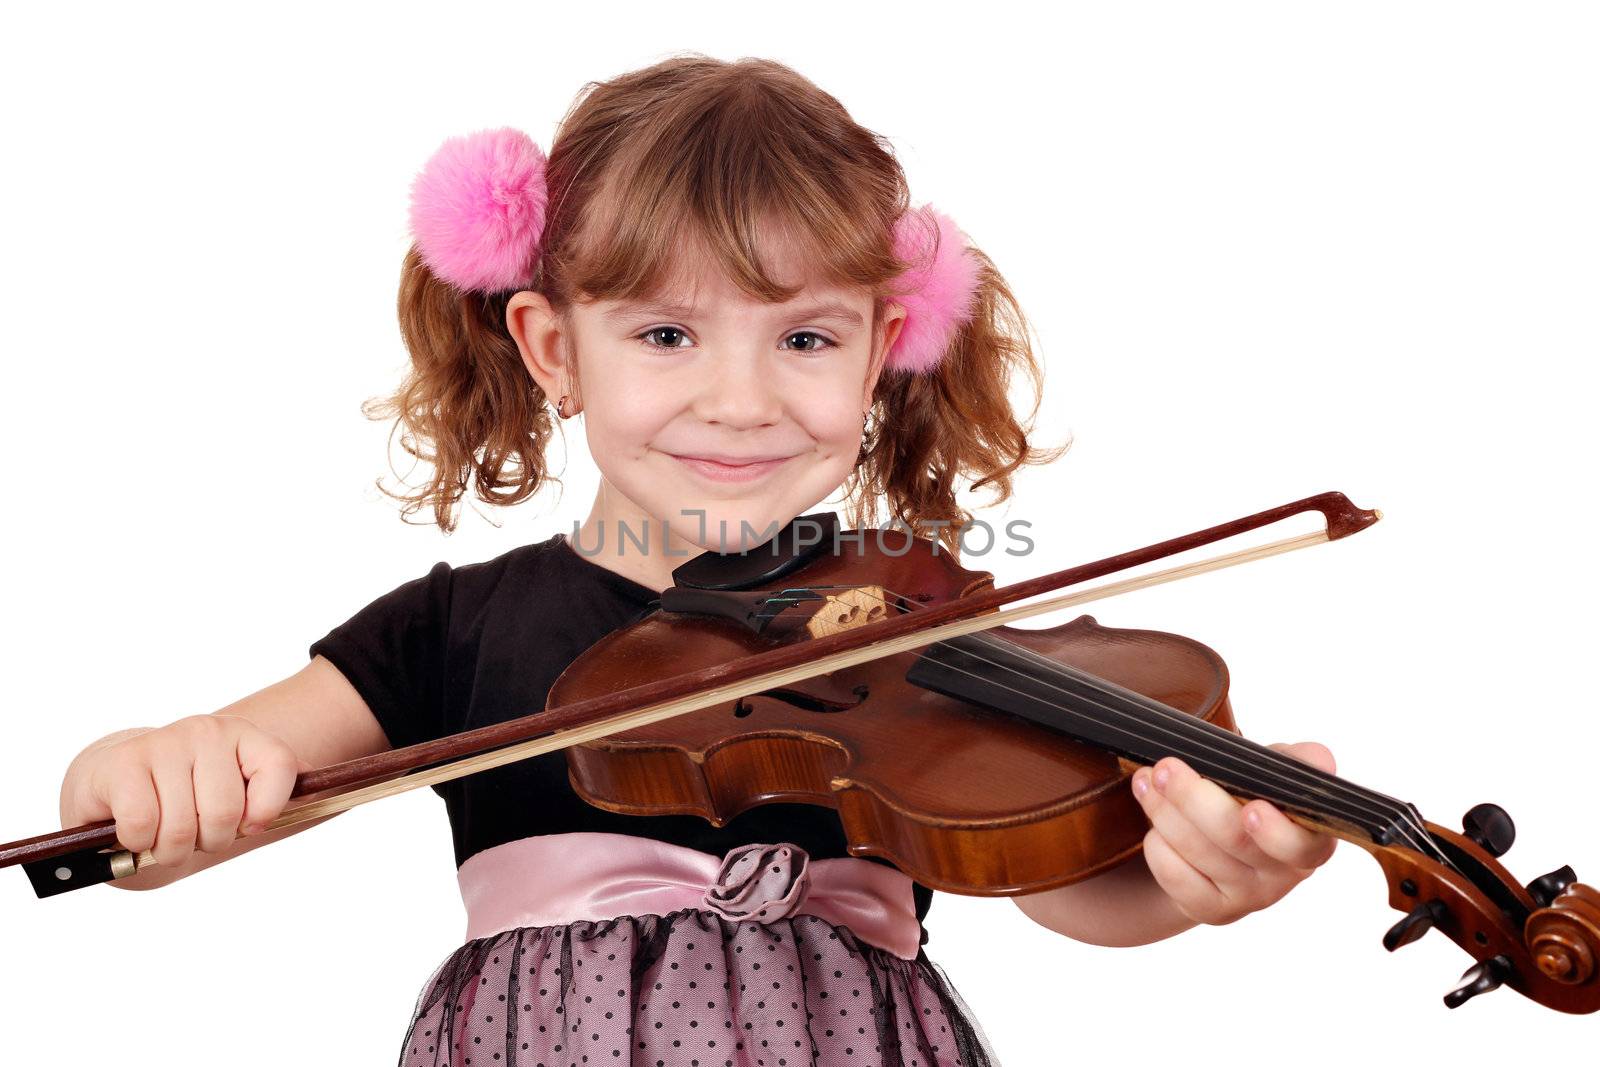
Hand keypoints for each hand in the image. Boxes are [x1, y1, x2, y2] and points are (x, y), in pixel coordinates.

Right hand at [63, 713, 306, 868]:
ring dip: (170, 849)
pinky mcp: (122, 764)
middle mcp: (208, 731)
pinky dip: (138, 843)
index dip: (267, 810)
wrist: (116, 784)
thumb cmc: (188, 797)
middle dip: (209, 842)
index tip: (250, 825)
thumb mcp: (241, 793)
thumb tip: (339, 793)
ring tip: (163, 834)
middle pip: (225, 814)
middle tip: (194, 834)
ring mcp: (164, 742)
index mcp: (246, 736)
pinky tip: (134, 830)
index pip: (281, 767)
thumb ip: (284, 792)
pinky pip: (143, 825)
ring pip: (182, 827)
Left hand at [1130, 741, 1338, 926]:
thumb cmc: (1259, 796)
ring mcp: (1248, 897)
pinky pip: (1179, 880)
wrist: (1227, 834)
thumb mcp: (1283, 774)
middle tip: (1164, 768)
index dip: (1276, 833)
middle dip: (1193, 799)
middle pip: (1235, 841)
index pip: (1301, 846)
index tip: (1252, 809)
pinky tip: (1152, 829)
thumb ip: (1301, 763)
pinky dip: (1160, 850)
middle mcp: (1283, 874)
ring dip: (1165, 814)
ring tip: (1146, 781)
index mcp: (1309, 840)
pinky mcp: (1214, 910)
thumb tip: (1320, 760)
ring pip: (1201, 854)